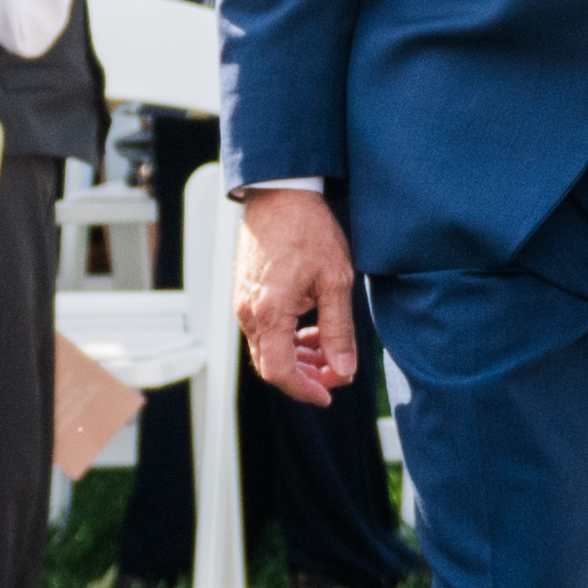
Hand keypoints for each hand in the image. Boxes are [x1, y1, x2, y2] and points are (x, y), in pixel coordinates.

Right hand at [235, 180, 365, 400]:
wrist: (280, 194)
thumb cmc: (308, 230)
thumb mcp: (336, 281)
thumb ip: (339, 329)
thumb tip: (344, 368)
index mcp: (269, 312)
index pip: (280, 372)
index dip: (305, 390)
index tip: (329, 393)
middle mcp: (249, 313)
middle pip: (271, 365)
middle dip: (305, 376)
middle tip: (336, 371)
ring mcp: (243, 304)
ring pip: (267, 349)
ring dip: (297, 358)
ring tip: (327, 349)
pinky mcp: (245, 295)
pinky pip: (263, 331)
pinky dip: (286, 339)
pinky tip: (310, 329)